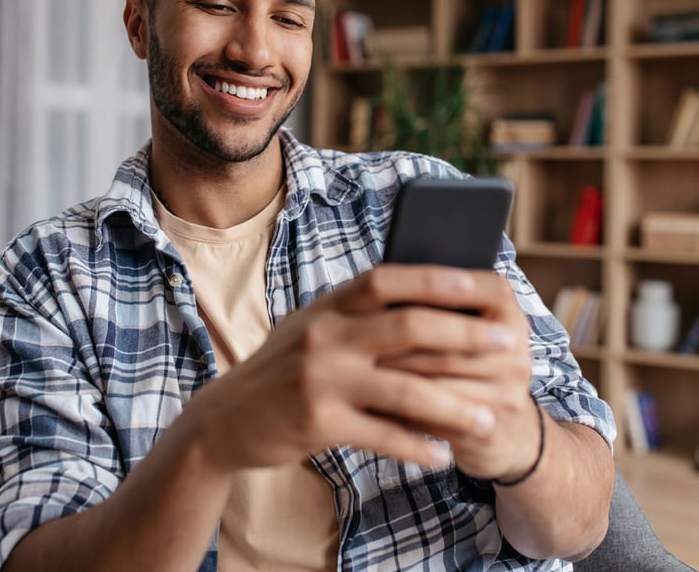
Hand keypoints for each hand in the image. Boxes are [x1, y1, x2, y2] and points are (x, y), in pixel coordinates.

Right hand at [180, 264, 528, 477]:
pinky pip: (382, 436)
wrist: (225, 417)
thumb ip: (355, 311)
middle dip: (465, 334)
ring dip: (454, 406)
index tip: (480, 283)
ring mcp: (321, 380)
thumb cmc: (281, 367)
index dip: (435, 279)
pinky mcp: (318, 423)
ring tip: (491, 419)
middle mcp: (325, 336)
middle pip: (408, 327)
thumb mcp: (312, 325)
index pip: (387, 279)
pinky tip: (443, 456)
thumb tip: (419, 294)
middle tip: (508, 344)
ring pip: (405, 390)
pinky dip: (417, 447)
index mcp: (328, 306)